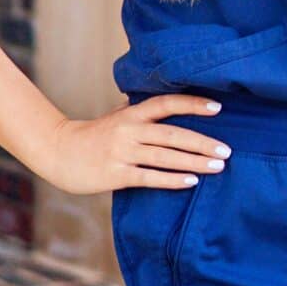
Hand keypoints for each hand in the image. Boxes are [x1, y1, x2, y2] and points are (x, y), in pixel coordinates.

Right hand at [38, 95, 231, 195]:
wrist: (59, 152)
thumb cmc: (95, 135)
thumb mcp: (118, 117)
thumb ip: (143, 113)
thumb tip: (173, 105)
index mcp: (132, 113)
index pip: (167, 103)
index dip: (193, 104)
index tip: (218, 107)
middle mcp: (129, 130)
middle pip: (173, 134)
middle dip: (203, 143)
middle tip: (227, 151)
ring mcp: (122, 152)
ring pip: (165, 156)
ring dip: (194, 162)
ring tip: (218, 166)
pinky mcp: (116, 174)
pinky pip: (149, 177)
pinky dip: (172, 180)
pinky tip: (191, 182)